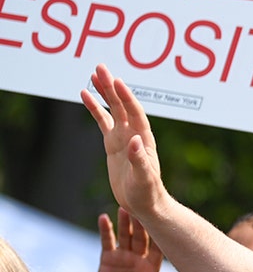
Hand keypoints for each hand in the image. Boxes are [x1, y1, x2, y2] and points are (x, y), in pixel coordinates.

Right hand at [80, 64, 166, 217]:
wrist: (145, 204)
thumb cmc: (148, 193)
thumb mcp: (144, 179)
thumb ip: (140, 160)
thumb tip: (135, 141)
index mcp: (144, 140)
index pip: (135, 113)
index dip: (127, 97)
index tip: (117, 81)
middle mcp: (134, 134)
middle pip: (122, 105)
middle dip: (112, 87)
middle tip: (101, 68)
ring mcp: (123, 137)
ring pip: (112, 110)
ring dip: (104, 92)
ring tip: (94, 74)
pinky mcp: (113, 144)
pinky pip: (103, 121)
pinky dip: (94, 108)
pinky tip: (85, 95)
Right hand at [93, 208, 162, 271]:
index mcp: (152, 267)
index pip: (160, 249)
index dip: (161, 237)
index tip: (163, 223)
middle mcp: (140, 258)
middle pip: (142, 238)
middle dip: (142, 225)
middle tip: (141, 209)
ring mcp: (124, 256)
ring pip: (126, 236)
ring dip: (125, 223)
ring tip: (124, 208)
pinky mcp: (108, 257)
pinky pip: (107, 241)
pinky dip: (106, 230)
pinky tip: (103, 218)